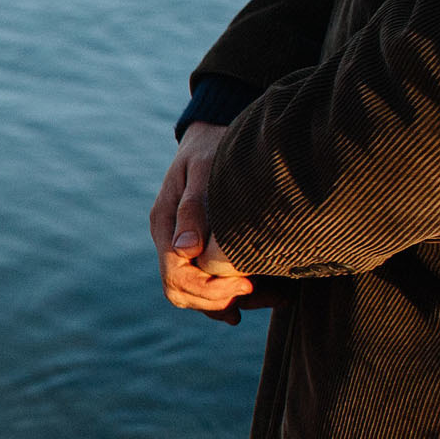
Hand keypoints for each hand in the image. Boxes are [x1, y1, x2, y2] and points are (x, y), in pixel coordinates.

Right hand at [152, 122, 262, 321]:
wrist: (212, 137)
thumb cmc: (210, 148)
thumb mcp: (201, 169)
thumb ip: (192, 207)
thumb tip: (186, 249)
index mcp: (165, 225)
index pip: (177, 275)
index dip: (210, 288)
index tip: (247, 283)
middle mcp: (170, 240)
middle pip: (182, 292)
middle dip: (219, 300)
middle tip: (260, 291)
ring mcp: (184, 247)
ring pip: (196, 295)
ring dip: (230, 302)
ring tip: (274, 297)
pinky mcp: (201, 249)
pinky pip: (210, 285)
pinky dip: (234, 295)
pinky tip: (266, 293)